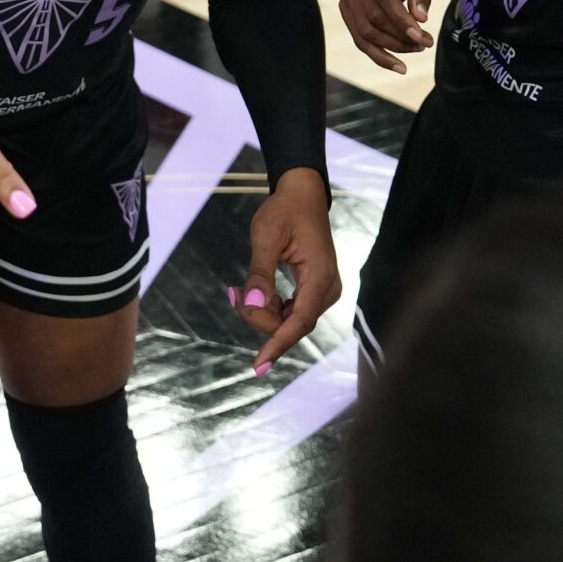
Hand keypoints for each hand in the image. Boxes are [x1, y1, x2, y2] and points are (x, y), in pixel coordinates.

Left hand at [231, 168, 339, 372]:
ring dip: (263, 312)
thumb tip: (253, 305)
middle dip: (259, 316)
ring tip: (240, 289)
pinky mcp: (316, 290)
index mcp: (320, 276)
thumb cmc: (285, 210)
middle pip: (291, 323)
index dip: (277, 344)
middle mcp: (327, 289)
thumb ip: (260, 272)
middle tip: (234, 293)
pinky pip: (291, 311)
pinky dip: (271, 307)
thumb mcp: (267, 235)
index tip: (258, 365)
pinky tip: (256, 292)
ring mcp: (324, 291)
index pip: (299, 322)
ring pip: (289, 320)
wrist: (303, 196)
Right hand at [338, 0, 440, 73]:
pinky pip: (358, 37)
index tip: (423, 38)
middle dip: (399, 37)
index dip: (402, 21)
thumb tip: (419, 19)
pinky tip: (397, 64)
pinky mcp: (346, 7)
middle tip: (425, 44)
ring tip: (416, 51)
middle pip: (372, 17)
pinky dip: (377, 54)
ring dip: (390, 48)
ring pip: (363, 32)